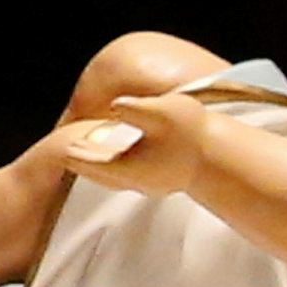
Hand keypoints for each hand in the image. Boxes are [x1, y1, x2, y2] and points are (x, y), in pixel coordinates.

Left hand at [47, 94, 214, 198]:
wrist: (224, 158)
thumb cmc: (192, 132)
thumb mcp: (161, 113)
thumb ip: (134, 109)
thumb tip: (114, 104)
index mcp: (131, 165)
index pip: (95, 163)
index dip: (78, 154)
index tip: (61, 148)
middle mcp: (138, 179)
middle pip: (103, 173)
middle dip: (85, 161)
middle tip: (66, 151)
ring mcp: (153, 182)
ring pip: (119, 176)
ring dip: (103, 166)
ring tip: (91, 154)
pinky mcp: (165, 179)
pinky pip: (133, 175)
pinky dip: (120, 167)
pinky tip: (123, 158)